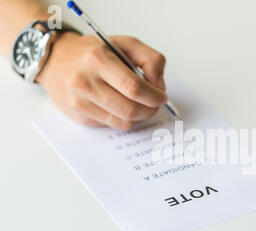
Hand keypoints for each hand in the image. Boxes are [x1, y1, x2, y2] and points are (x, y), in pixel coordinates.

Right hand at [37, 32, 167, 130]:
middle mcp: (85, 82)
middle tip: (155, 104)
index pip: (134, 87)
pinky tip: (124, 107)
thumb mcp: (125, 44)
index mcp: (98, 59)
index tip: (162, 96)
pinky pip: (113, 125)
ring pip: (124, 122)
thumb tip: (159, 85)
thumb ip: (150, 59)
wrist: (55, 61)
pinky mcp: (80, 116)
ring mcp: (81, 102)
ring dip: (141, 117)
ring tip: (143, 105)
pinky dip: (126, 119)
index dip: (154, 96)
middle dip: (150, 109)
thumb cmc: (93, 52)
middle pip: (130, 109)